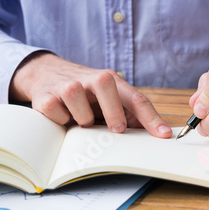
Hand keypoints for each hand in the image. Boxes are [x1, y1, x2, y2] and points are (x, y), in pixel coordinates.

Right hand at [9, 52, 171, 137]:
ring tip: (81, 121)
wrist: (46, 74)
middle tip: (117, 129)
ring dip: (82, 119)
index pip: (136, 98)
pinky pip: (55, 112)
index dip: (151, 118)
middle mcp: (90, 79)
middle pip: (106, 85)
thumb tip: (153, 135)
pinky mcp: (45, 96)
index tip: (163, 135)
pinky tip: (61, 117)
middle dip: (113, 110)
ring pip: (77, 101)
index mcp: (112, 81)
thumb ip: (128, 115)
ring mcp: (67, 85)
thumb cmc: (85, 93)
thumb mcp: (107, 100)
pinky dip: (60, 121)